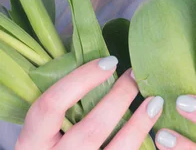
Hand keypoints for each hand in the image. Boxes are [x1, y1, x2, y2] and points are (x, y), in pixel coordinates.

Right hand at [15, 56, 162, 148]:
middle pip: (91, 129)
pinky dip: (141, 142)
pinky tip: (153, 129)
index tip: (110, 61)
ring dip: (139, 124)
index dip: (82, 79)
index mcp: (32, 143)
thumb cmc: (51, 148)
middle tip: (136, 76)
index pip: (51, 105)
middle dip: (119, 98)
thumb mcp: (44, 132)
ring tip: (155, 102)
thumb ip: (62, 107)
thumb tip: (102, 66)